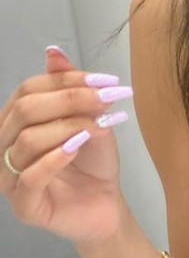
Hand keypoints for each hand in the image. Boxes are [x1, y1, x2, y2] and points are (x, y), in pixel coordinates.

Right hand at [0, 47, 133, 246]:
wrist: (107, 205)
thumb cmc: (92, 162)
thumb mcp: (88, 118)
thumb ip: (69, 89)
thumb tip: (53, 51)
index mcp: (14, 123)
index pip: (28, 90)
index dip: (65, 81)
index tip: (105, 80)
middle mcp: (4, 147)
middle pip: (25, 111)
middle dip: (70, 100)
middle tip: (109, 98)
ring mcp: (9, 179)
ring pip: (27, 141)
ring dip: (69, 127)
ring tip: (99, 127)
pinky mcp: (23, 207)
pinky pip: (30, 177)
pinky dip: (56, 158)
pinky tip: (78, 147)